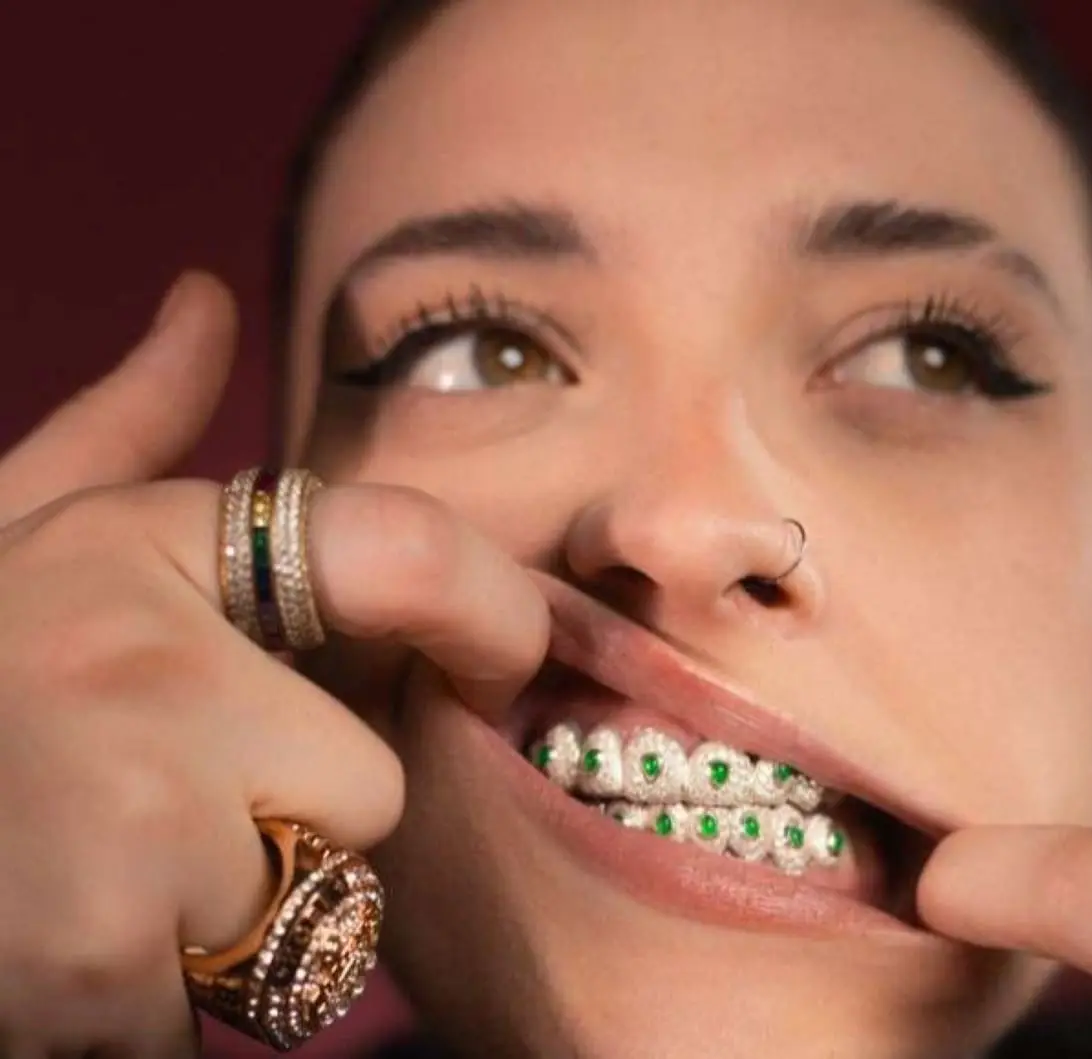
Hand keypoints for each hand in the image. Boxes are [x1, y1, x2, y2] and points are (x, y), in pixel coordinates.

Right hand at [0, 273, 548, 1056]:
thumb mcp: (15, 531)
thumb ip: (124, 420)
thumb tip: (205, 300)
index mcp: (140, 546)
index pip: (405, 547)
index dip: (491, 611)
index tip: (499, 662)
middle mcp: (147, 665)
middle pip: (370, 782)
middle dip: (292, 818)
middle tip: (153, 810)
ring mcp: (134, 811)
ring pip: (323, 902)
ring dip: (235, 913)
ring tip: (104, 877)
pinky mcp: (107, 959)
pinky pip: (253, 1000)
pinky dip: (175, 1003)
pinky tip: (81, 950)